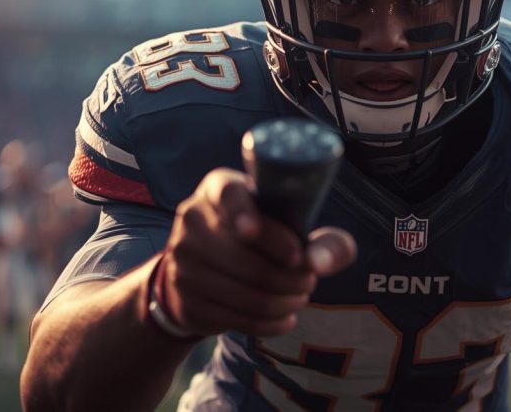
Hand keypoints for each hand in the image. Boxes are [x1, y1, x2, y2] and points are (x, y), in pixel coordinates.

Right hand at [158, 168, 356, 337]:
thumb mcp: (296, 228)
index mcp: (218, 188)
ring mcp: (182, 262)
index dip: (254, 217)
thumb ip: (327, 241)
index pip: (230, 194)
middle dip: (292, 277)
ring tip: (300, 296)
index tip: (287, 247)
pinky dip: (271, 323)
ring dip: (286, 301)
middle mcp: (192, 220)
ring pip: (247, 293)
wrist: (208, 271)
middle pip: (248, 258)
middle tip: (309, 279)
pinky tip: (285, 317)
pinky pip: (237, 319)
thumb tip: (318, 262)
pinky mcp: (185, 300)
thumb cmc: (265, 238)